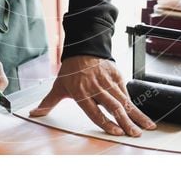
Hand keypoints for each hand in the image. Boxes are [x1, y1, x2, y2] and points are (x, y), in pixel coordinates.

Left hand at [29, 55, 155, 136]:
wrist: (83, 47)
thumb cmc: (70, 70)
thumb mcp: (58, 87)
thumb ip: (48, 103)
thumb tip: (33, 113)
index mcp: (81, 93)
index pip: (95, 112)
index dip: (106, 123)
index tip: (117, 132)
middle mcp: (96, 88)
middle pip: (113, 107)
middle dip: (126, 122)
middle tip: (135, 134)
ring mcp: (108, 82)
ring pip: (124, 101)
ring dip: (136, 114)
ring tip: (147, 126)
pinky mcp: (117, 75)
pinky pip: (126, 92)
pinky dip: (134, 103)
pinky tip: (141, 114)